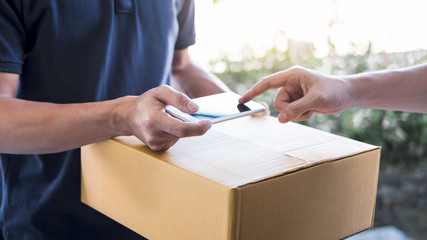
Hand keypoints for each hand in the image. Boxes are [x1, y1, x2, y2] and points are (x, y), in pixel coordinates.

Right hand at [119, 85, 211, 150]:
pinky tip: (165, 125)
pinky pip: (175, 139)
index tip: (209, 123)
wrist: (128, 116)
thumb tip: (196, 109)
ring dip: (180, 126)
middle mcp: (153, 135)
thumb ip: (179, 98)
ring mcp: (155, 144)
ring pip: (180, 136)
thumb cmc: (146, 102)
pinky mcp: (157, 148)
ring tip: (167, 117)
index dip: (197, 128)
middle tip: (181, 112)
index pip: (181, 129)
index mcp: (153, 120)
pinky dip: (175, 132)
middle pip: (182, 133)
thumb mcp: (161, 92)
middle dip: (189, 123)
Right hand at [239, 66, 353, 122]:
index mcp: (292, 75)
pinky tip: (313, 110)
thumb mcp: (315, 100)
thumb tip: (280, 120)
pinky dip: (301, 115)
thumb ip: (296, 109)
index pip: (267, 83)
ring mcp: (294, 93)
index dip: (253, 92)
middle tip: (307, 108)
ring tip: (312, 108)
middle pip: (278, 102)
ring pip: (284, 110)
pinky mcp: (298, 101)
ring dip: (297, 113)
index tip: (241, 101)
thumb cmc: (334, 91)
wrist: (347, 95)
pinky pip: (291, 113)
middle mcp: (290, 83)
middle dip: (290, 110)